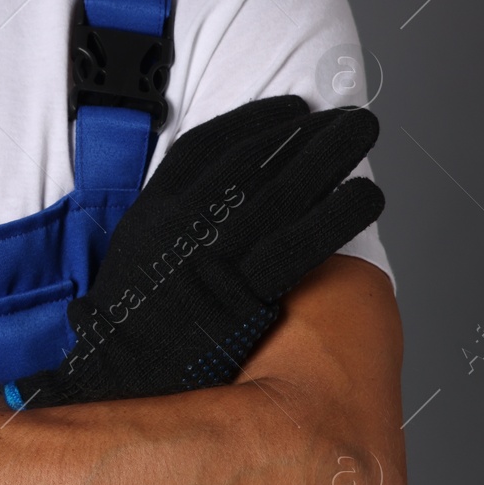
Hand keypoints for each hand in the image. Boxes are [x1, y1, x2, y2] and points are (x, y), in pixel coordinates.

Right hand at [10, 96, 383, 408]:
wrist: (117, 374)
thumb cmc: (129, 322)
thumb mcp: (134, 254)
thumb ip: (171, 221)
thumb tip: (212, 200)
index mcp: (152, 208)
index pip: (207, 146)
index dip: (254, 121)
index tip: (289, 110)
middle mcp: (182, 221)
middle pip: (253, 157)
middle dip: (303, 130)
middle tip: (343, 115)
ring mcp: (212, 253)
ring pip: (282, 189)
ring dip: (329, 154)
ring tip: (363, 132)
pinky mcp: (242, 291)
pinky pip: (300, 243)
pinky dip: (336, 214)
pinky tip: (365, 195)